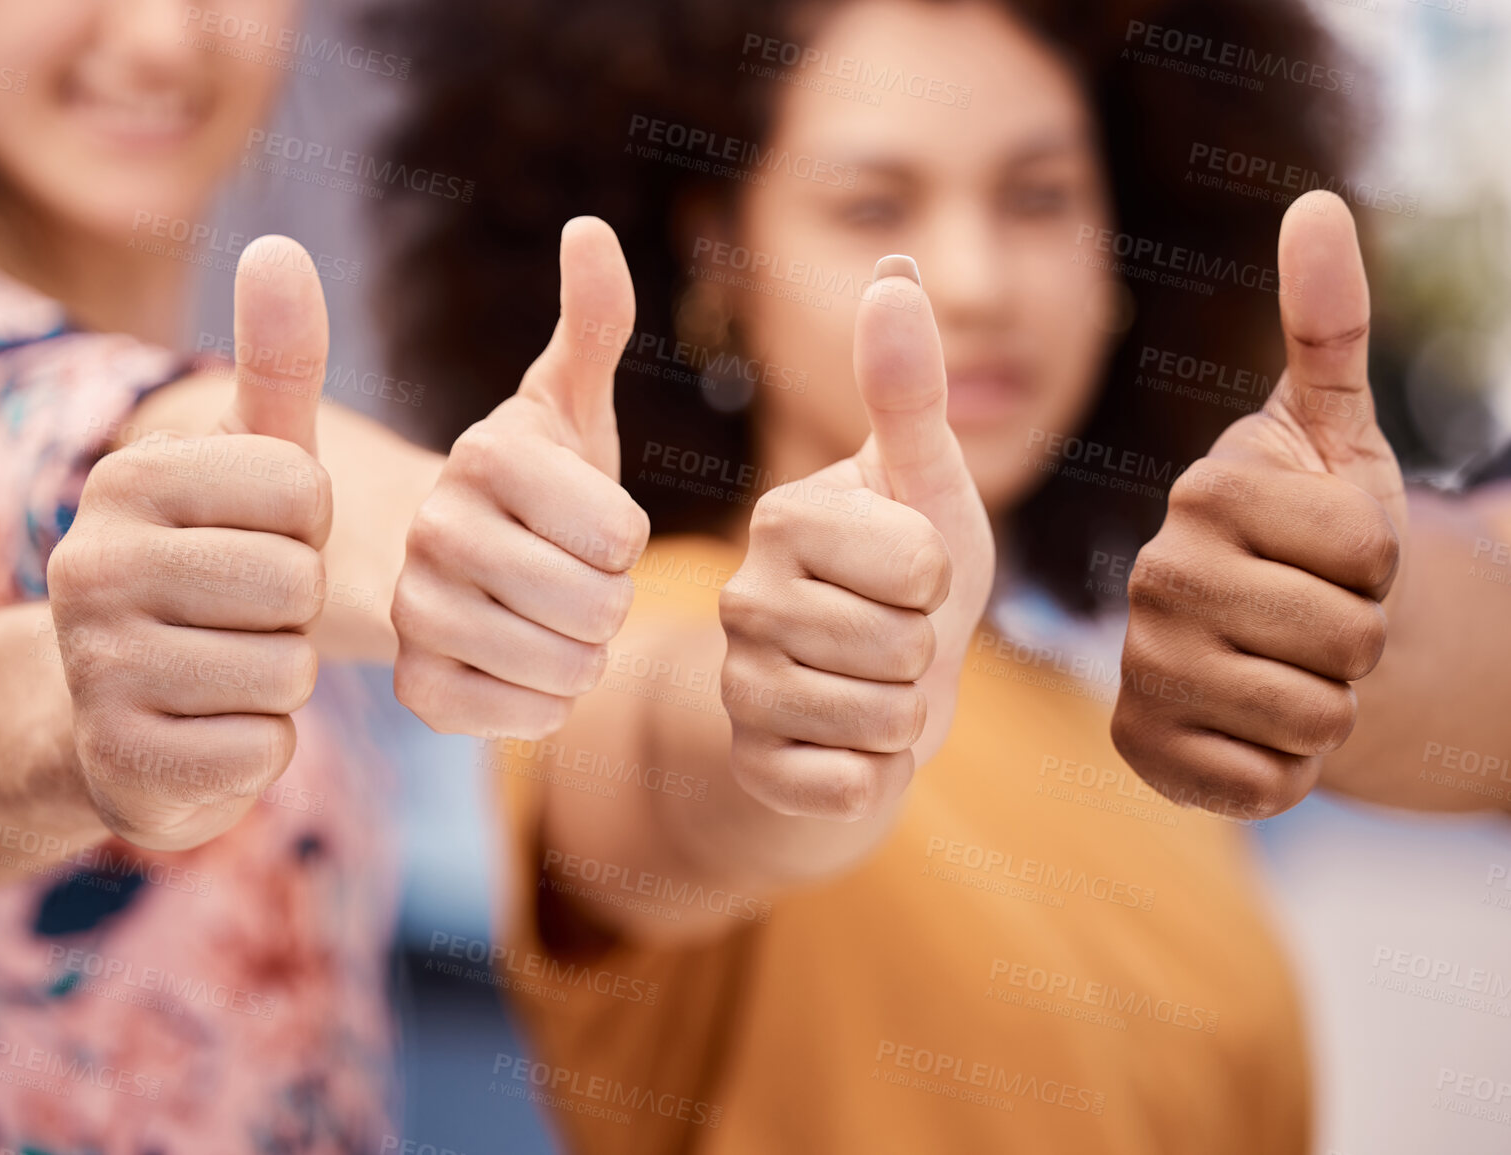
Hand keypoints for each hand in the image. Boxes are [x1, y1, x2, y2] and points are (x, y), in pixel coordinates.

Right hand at [47, 236, 333, 849]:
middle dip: (295, 608)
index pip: (302, 489)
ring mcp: (97, 669)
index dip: (308, 526)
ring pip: (285, 669)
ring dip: (278, 679)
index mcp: (128, 478)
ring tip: (223, 669)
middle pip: (295, 581)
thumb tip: (281, 245)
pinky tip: (207, 728)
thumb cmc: (211, 569)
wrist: (116, 713)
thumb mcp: (246, 462)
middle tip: (244, 615)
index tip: (261, 538)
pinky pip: (263, 749)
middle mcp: (90, 564)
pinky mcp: (122, 763)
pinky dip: (257, 745)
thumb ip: (276, 361)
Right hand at [392, 217, 650, 737]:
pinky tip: (520, 667)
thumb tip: (589, 228)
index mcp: (485, 453)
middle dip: (609, 603)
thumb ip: (592, 324)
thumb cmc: (531, 482)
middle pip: (598, 606)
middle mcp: (435, 528)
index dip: (625, 542)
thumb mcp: (564, 404)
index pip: (621, 536)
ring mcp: (415, 612)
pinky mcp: (414, 686)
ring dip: (582, 655)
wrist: (449, 564)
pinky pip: (526, 717)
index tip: (590, 527)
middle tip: (574, 584)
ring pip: (567, 668)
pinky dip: (544, 703)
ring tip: (550, 622)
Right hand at [719, 257, 995, 820]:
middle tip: (896, 639)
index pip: (917, 564)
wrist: (875, 696)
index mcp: (784, 518)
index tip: (909, 576)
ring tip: (878, 688)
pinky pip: (851, 784)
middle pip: (901, 645)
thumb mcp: (925, 483)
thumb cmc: (909, 581)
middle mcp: (742, 597)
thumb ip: (910, 387)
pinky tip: (849, 744)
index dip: (940, 579)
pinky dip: (877, 773)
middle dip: (927, 652)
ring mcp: (738, 687)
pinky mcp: (753, 766)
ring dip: (907, 713)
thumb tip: (896, 267)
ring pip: (882, 717)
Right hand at [1112, 190, 1408, 817]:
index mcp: (1208, 493)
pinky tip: (1251, 729)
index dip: (1386, 564)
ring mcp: (1142, 666)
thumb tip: (1317, 202)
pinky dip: (1282, 770)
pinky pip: (1261, 783)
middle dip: (1364, 641)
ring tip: (1290, 672)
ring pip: (1311, 719)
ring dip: (1331, 708)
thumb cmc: (1318, 535)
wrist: (1270, 637)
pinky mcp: (1140, 745)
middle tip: (1319, 620)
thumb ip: (1330, 324)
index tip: (1341, 555)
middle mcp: (1155, 577)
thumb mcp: (1340, 432)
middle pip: (1348, 641)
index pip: (1370, 553)